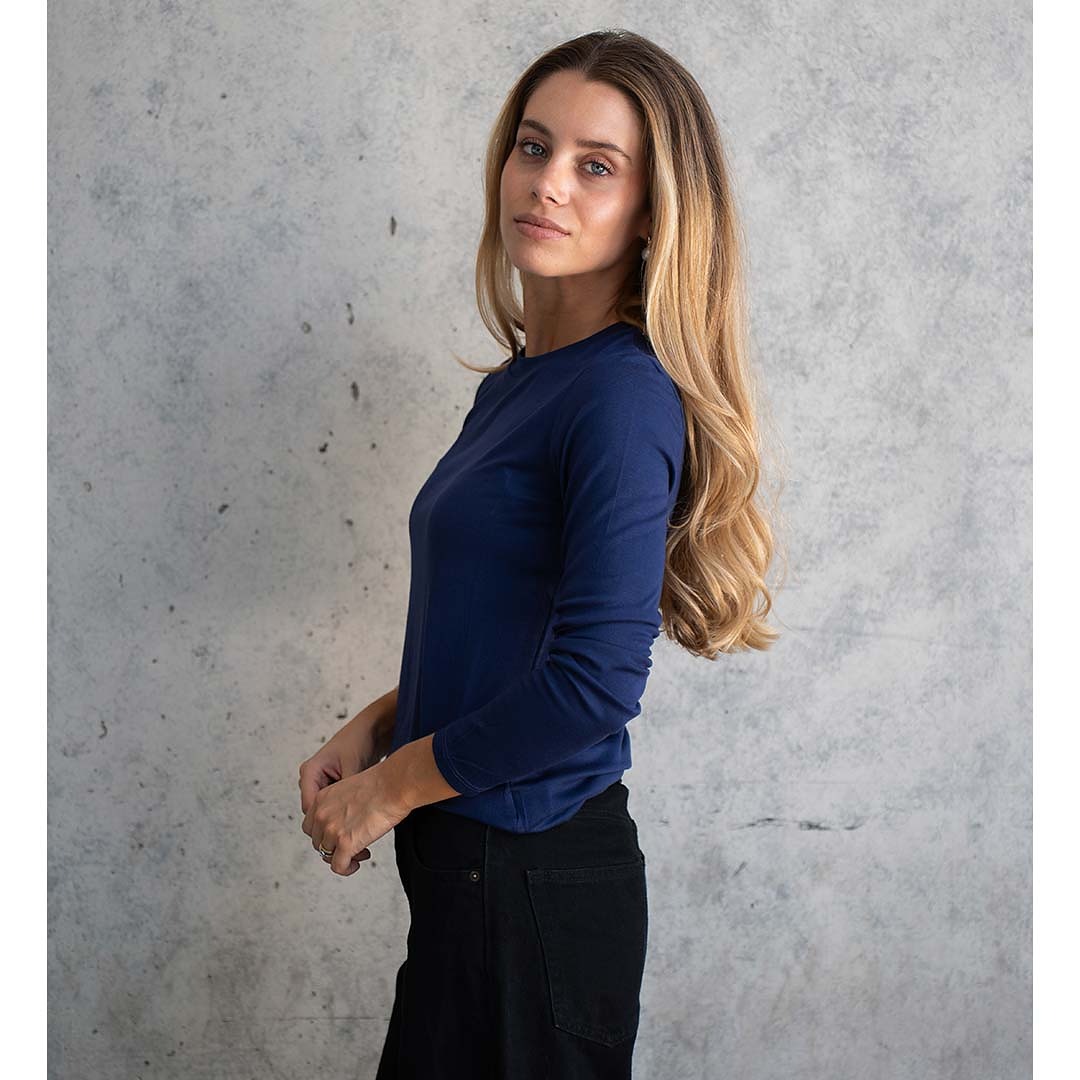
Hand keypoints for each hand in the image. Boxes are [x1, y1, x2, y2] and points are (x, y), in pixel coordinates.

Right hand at [298, 715, 384, 869]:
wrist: (373, 728)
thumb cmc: (360, 741)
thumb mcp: (352, 766)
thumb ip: (345, 791)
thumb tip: (346, 819)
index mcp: (310, 772)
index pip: (309, 809)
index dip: (323, 827)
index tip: (339, 840)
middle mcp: (312, 780)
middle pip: (314, 817)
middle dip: (329, 833)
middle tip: (348, 845)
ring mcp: (323, 785)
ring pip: (324, 816)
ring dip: (337, 828)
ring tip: (356, 838)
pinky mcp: (335, 788)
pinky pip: (334, 810)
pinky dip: (344, 819)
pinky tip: (360, 825)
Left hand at [300, 762, 408, 875]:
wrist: (394, 785)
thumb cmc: (381, 785)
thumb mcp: (349, 790)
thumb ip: (339, 806)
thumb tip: (345, 824)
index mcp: (322, 799)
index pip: (311, 826)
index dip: (325, 834)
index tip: (339, 836)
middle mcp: (322, 815)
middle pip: (317, 842)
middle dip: (333, 847)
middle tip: (352, 845)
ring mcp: (332, 830)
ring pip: (326, 856)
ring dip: (342, 857)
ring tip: (360, 852)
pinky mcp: (345, 843)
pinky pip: (338, 866)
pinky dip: (347, 869)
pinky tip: (356, 864)